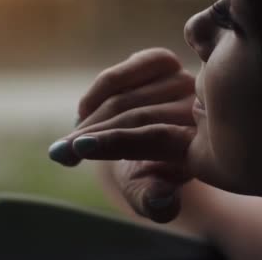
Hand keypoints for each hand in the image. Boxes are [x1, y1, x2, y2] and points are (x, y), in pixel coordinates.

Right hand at [49, 48, 195, 222]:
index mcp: (201, 146)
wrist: (154, 142)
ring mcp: (183, 81)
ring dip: (90, 120)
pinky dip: (96, 93)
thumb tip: (164, 200)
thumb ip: (153, 200)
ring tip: (69, 142)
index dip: (114, 143)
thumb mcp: (147, 192)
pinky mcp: (164, 62)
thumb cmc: (148, 171)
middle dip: (92, 135)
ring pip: (122, 98)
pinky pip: (119, 75)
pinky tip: (85, 112)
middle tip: (60, 152)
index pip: (157, 138)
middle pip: (135, 117)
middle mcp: (198, 110)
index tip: (75, 152)